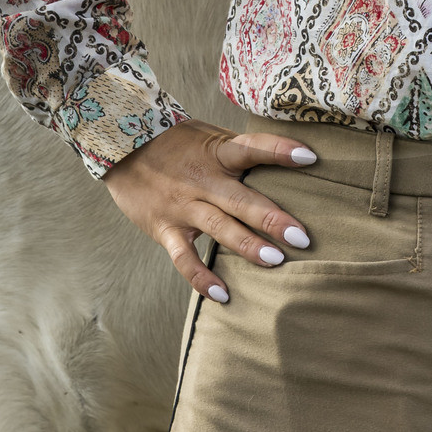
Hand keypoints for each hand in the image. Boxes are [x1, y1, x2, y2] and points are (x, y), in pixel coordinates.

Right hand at [103, 119, 317, 304]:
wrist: (121, 148)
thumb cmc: (174, 142)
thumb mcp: (207, 136)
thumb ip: (238, 151)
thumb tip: (284, 158)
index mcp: (216, 152)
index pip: (251, 147)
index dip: (279, 149)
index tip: (310, 156)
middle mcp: (202, 180)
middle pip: (241, 199)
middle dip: (272, 219)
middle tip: (302, 237)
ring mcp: (183, 206)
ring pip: (218, 228)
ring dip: (247, 246)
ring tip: (276, 261)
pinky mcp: (165, 229)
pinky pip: (184, 258)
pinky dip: (201, 278)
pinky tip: (223, 295)